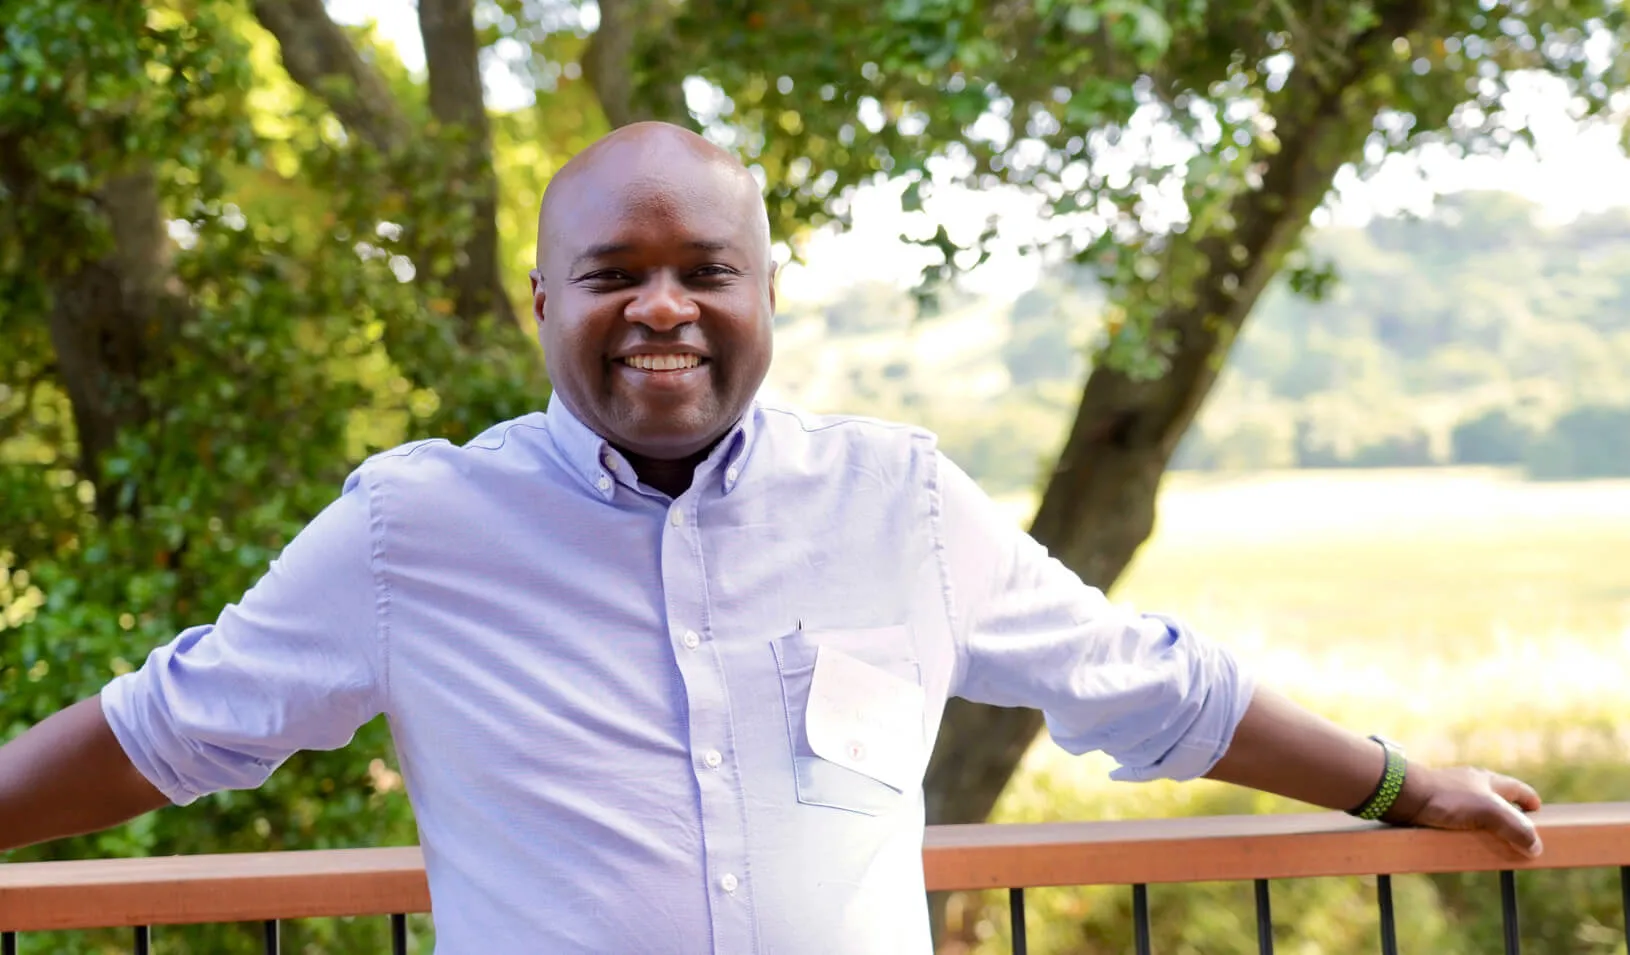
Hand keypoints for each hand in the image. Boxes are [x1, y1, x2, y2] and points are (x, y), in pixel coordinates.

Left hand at [1394, 765, 1543, 857]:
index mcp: (1489, 780)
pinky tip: (1464, 840)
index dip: (1530, 802)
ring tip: (1492, 842)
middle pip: (1498, 799)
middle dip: (1509, 815)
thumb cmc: (1446, 797)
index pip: (1519, 789)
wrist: (1402, 794)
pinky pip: (1457, 818)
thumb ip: (1515, 828)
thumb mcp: (1488, 811)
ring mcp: (1453, 794)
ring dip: (1486, 824)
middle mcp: (1472, 784)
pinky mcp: (1436, 806)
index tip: (1539, 814)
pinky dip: (1465, 829)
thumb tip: (1536, 847)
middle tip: (1517, 833)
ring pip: (1476, 809)